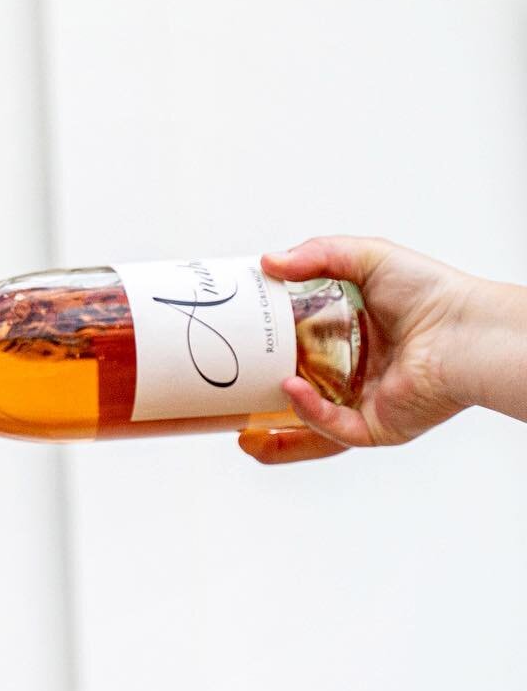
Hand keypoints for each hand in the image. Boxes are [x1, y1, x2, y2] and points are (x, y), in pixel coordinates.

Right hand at [239, 237, 470, 464]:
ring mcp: (363, 405)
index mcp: (350, 342)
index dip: (265, 357)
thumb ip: (318, 254)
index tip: (236, 350)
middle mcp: (355, 377)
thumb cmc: (432, 294)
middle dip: (260, 409)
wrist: (464, 330)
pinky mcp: (375, 427)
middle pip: (296, 399)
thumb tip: (269, 262)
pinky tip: (291, 390)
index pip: (297, 354)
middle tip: (228, 401)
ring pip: (308, 430)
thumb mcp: (367, 257)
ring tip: (243, 435)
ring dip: (274, 436)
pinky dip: (308, 413)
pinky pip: (332, 428)